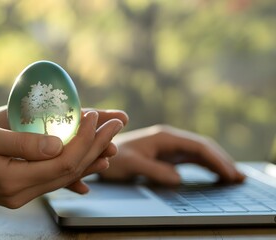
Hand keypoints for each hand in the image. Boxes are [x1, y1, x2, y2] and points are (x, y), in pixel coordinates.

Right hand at [0, 111, 123, 207]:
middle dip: (96, 144)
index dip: (85, 138)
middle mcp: (22, 193)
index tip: (95, 116)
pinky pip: (56, 178)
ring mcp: (23, 194)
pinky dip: (76, 165)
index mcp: (12, 180)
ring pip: (67, 175)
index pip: (63, 161)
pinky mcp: (22, 188)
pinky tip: (91, 158)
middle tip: (116, 122)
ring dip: (91, 155)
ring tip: (111, 137)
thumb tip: (59, 143)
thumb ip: (20, 142)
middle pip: (71, 169)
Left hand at [100, 125, 244, 184]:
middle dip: (221, 161)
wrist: (101, 154)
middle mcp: (169, 139)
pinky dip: (204, 166)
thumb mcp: (132, 164)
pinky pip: (190, 159)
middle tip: (238, 177)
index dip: (215, 160)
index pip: (197, 146)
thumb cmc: (114, 158)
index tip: (229, 173)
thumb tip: (179, 179)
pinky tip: (214, 173)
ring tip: (232, 176)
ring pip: (198, 153)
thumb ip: (155, 170)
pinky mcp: (166, 155)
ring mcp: (169, 147)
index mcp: (164, 137)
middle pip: (202, 148)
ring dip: (216, 163)